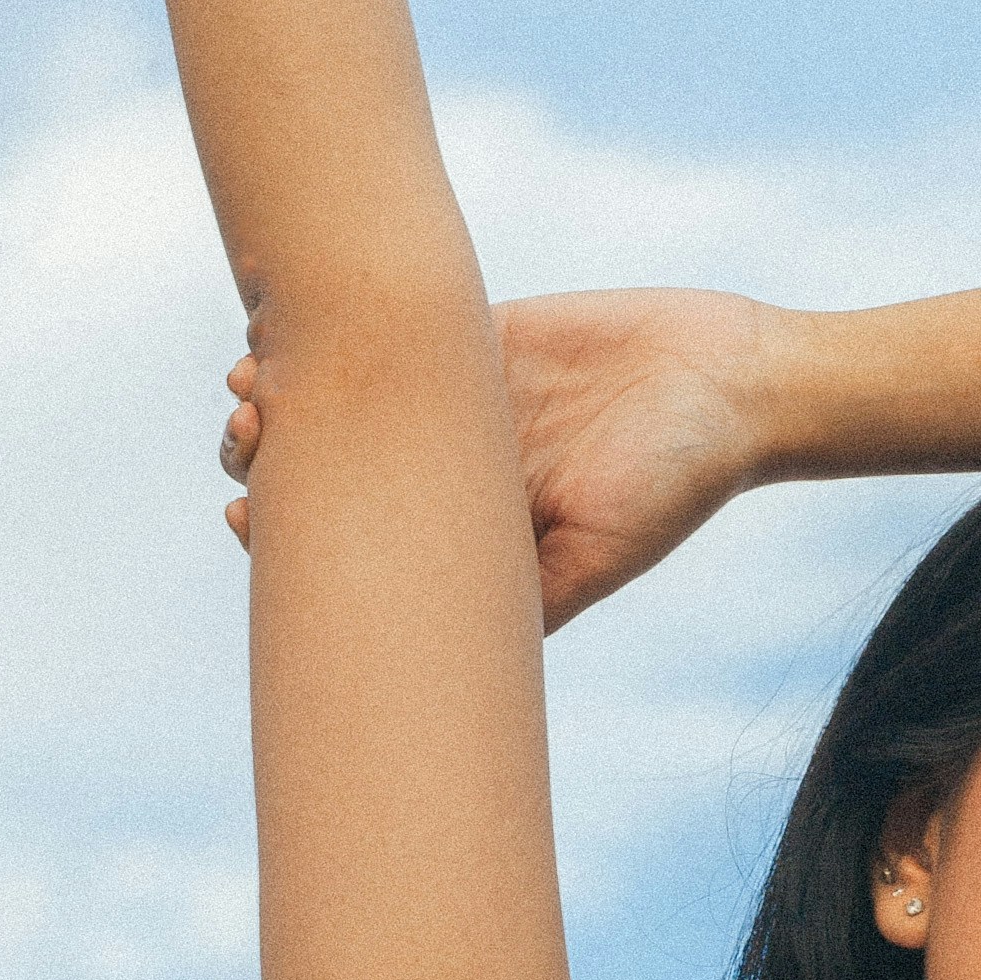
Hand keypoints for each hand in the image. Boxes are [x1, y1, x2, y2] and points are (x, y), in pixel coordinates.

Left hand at [221, 287, 788, 632]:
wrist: (731, 382)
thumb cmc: (675, 481)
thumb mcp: (599, 554)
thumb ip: (529, 598)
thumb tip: (431, 650)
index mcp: (469, 534)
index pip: (356, 544)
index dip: (289, 534)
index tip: (249, 518)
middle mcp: (454, 472)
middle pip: (333, 470)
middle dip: (273, 457)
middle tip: (249, 440)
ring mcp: (458, 403)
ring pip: (344, 399)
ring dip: (290, 393)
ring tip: (253, 386)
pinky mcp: (476, 336)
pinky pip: (386, 332)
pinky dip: (333, 329)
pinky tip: (282, 330)